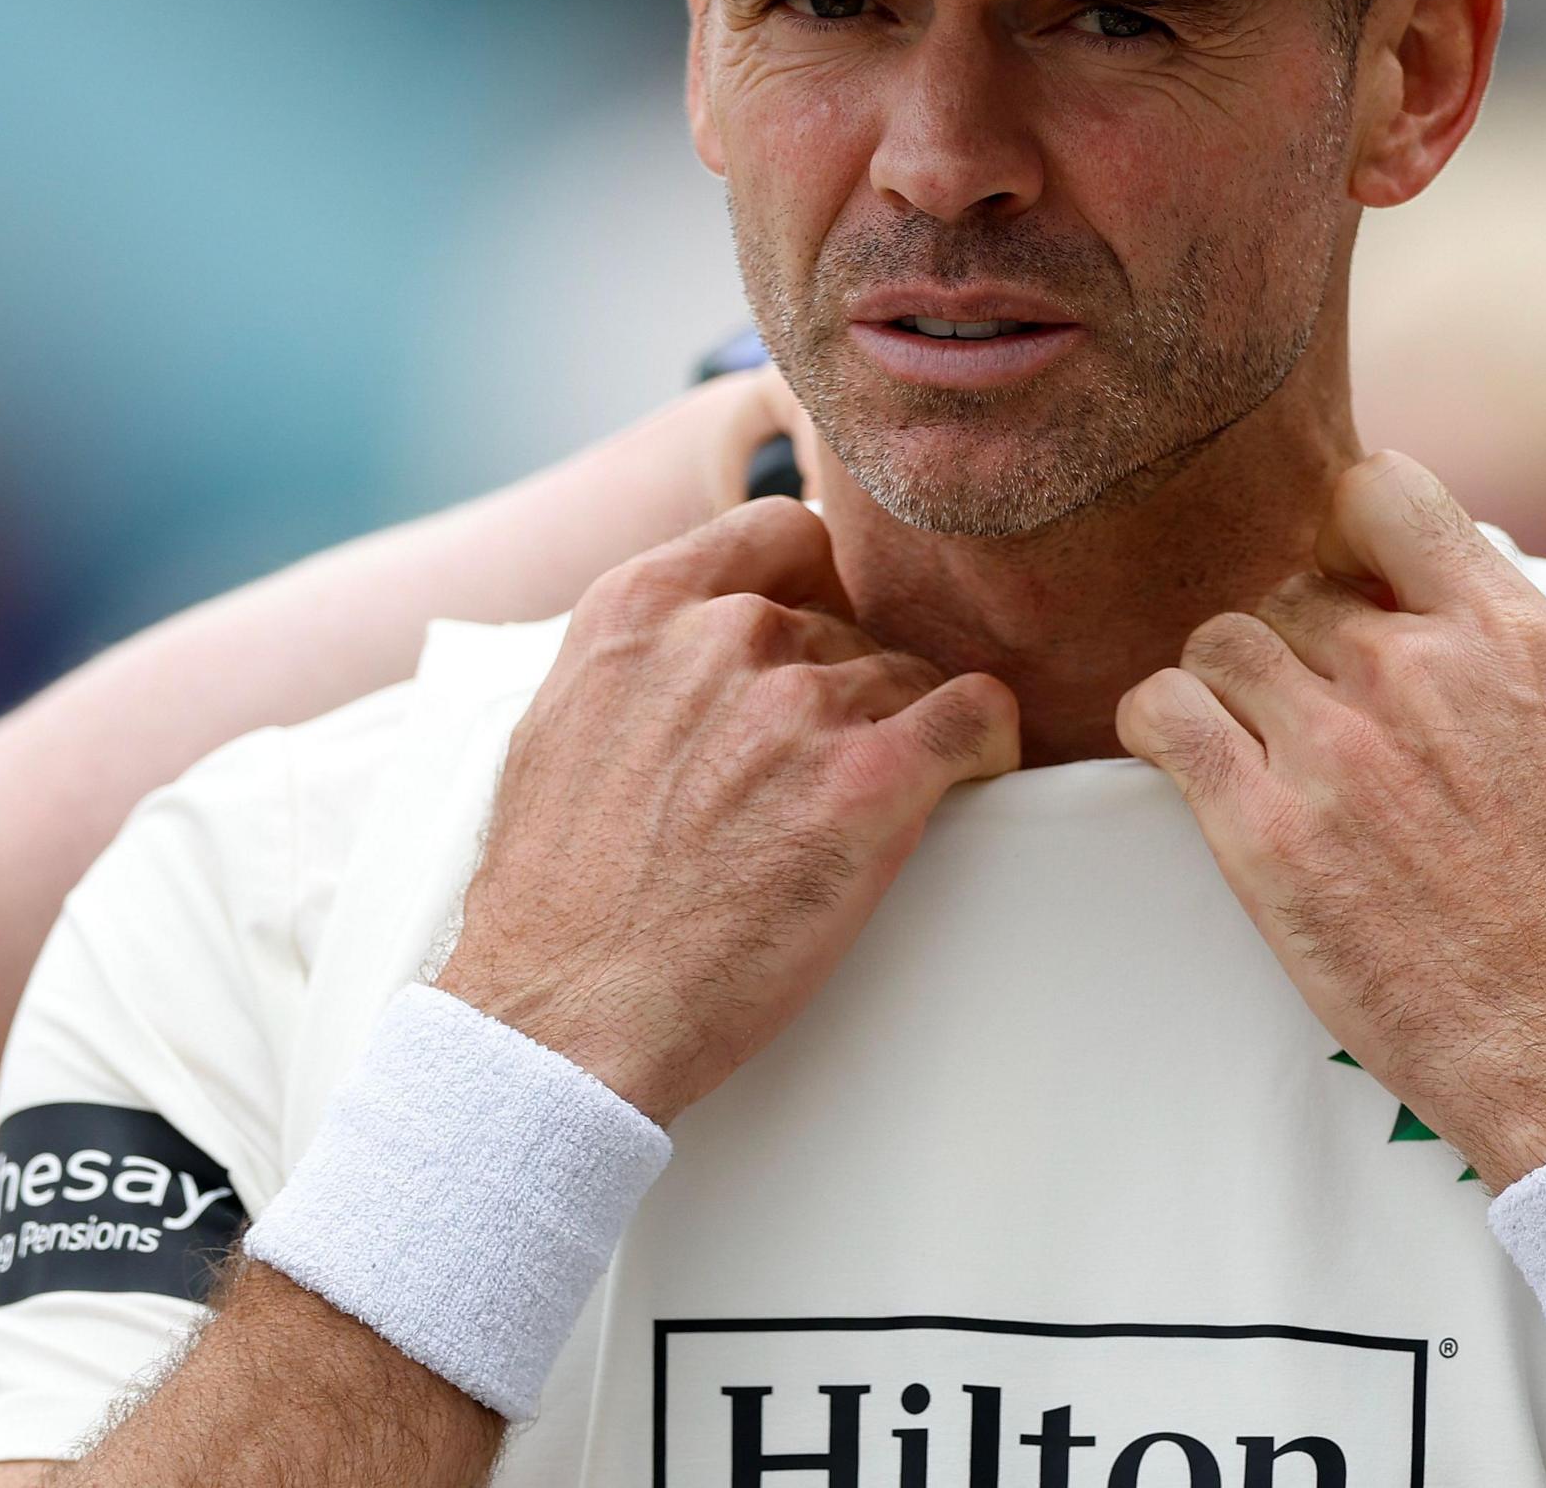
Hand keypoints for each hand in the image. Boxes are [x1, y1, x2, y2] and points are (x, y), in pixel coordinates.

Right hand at [436, 498, 1017, 1122]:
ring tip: (858, 817)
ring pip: (909, 678)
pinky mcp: (872, 779)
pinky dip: (987, 744)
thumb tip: (703, 639)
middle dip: (847, 692)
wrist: (562, 1016)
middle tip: (819, 779)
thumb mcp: (563, 723)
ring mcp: (801, 702)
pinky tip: (971, 776)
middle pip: (848, 624)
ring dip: (901, 737)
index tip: (824, 636)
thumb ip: (643, 658)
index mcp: (640, 609)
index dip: (817, 586)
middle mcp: (725, 633)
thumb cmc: (558, 900)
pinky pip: (978, 715)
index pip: (783, 530)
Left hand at [1117, 453, 1545, 1187]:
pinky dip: (1158, 722)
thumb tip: (1420, 587)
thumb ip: (1494, 646)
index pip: (1382, 491)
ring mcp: (1337, 749)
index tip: (1346, 592)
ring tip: (1257, 753)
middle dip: (1291, 648)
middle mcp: (1417, 671)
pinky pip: (1163, 712)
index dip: (1344, 537)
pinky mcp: (1266, 832)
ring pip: (1220, 642)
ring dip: (1225, 688)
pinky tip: (1181, 755)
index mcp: (1507, 636)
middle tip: (1311, 726)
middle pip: (1290, 588)